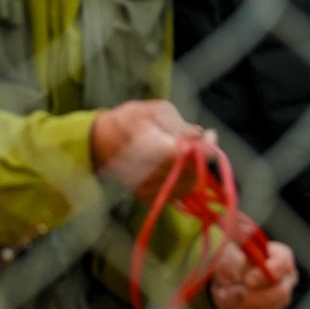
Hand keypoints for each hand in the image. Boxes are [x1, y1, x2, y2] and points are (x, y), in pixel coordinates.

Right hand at [88, 99, 204, 200]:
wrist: (99, 143)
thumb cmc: (128, 120)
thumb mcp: (154, 111)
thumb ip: (179, 125)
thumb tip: (201, 135)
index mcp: (149, 148)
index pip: (186, 157)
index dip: (205, 149)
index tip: (211, 135)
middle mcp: (148, 174)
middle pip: (190, 174)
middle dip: (202, 157)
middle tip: (204, 140)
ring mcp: (146, 189)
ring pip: (187, 186)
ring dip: (195, 169)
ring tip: (190, 150)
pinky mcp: (146, 197)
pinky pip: (176, 194)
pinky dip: (184, 180)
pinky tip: (180, 164)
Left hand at [210, 238, 297, 308]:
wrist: (226, 280)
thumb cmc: (233, 263)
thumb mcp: (233, 256)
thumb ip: (241, 265)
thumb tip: (251, 281)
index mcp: (282, 259)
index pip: (282, 265)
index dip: (265, 275)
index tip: (248, 280)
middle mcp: (286, 282)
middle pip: (280, 294)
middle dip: (252, 296)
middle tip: (231, 291)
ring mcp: (279, 304)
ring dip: (238, 305)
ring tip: (226, 294)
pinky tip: (229, 306)